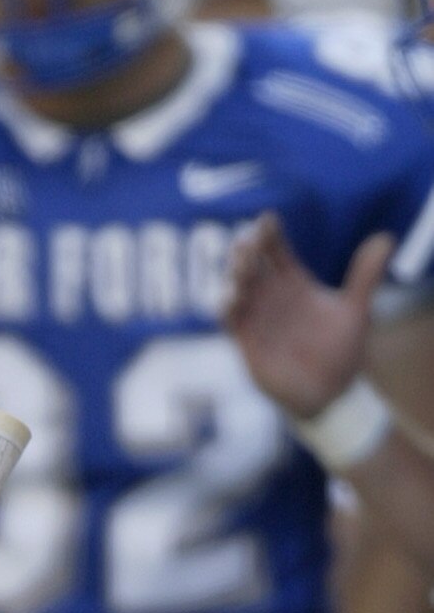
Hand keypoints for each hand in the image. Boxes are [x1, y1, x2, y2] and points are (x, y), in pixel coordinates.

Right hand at [225, 215, 392, 418]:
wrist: (331, 393)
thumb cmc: (342, 351)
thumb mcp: (356, 310)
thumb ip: (365, 275)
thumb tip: (385, 239)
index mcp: (294, 283)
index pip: (276, 251)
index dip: (270, 235)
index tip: (267, 219)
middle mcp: (272, 296)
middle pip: (252, 265)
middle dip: (247, 252)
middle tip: (248, 241)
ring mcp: (258, 317)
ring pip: (237, 289)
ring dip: (235, 276)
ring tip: (240, 266)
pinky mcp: (248, 341)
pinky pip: (231, 321)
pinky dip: (227, 308)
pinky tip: (231, 298)